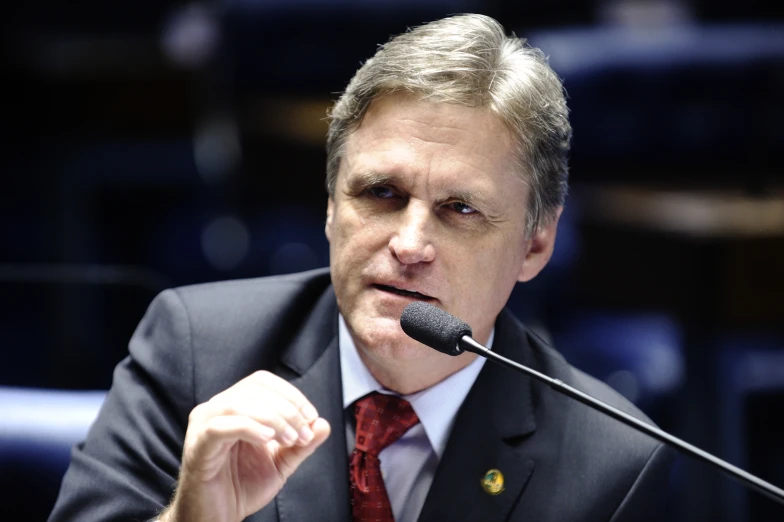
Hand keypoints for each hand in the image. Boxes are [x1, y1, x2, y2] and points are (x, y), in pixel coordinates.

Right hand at [160, 371, 330, 521]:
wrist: (217, 517)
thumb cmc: (242, 487)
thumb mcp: (281, 462)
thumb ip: (301, 443)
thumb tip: (323, 424)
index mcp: (235, 407)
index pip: (263, 382)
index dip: (291, 395)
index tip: (311, 417)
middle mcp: (217, 409)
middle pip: (253, 389)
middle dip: (287, 409)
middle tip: (303, 433)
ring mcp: (203, 425)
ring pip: (239, 404)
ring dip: (273, 418)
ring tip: (290, 438)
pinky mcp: (198, 445)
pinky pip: (221, 427)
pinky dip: (249, 428)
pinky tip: (267, 439)